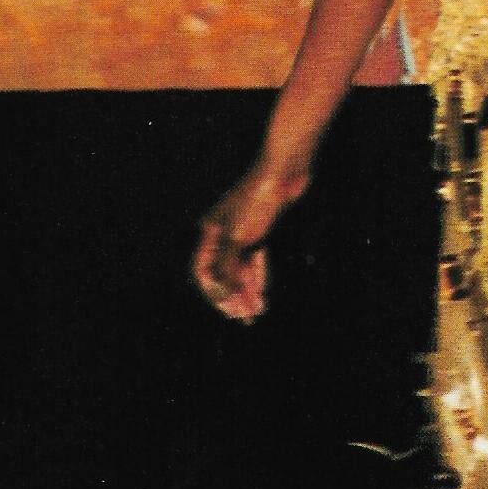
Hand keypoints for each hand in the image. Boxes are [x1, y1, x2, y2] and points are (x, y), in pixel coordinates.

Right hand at [192, 161, 307, 321]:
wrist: (282, 173)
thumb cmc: (258, 202)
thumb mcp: (240, 238)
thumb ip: (228, 268)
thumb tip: (223, 295)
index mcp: (209, 233)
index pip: (205, 271)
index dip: (216, 293)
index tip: (230, 311)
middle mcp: (221, 232)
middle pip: (223, 270)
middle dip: (234, 295)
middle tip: (245, 315)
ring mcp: (240, 230)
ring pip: (240, 266)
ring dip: (247, 288)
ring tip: (256, 309)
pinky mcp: (259, 228)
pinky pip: (253, 257)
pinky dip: (257, 274)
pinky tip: (261, 290)